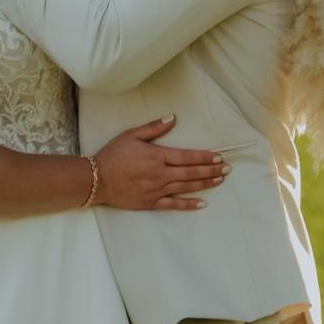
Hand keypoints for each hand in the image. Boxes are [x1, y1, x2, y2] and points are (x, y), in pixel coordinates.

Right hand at [92, 114, 230, 211]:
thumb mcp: (131, 135)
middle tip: (227, 169)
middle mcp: (160, 174)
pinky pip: (174, 205)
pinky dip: (189, 204)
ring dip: (205, 183)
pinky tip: (202, 203)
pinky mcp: (151, 202)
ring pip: (186, 186)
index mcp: (157, 156)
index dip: (205, 157)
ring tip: (220, 180)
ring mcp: (157, 190)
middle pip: (191, 172)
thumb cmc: (113, 155)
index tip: (218, 157)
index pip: (187, 156)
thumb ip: (153, 128)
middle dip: (211, 170)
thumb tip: (172, 118)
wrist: (96, 180)